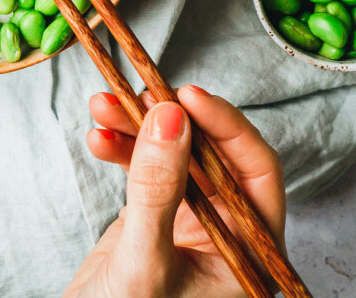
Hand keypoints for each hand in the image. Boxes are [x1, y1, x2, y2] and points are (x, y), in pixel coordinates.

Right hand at [64, 86, 285, 297]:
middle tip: (142, 91)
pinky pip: (146, 169)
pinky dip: (122, 148)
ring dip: (138, 126)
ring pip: (176, 155)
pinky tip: (99, 136)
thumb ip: (158, 191)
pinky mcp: (156, 219)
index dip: (226, 128)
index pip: (256, 172)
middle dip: (174, 119)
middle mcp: (226, 237)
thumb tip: (171, 117)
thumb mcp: (143, 264)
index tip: (188, 96)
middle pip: (213, 156)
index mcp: (247, 256)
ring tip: (104, 105)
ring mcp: (191, 227)